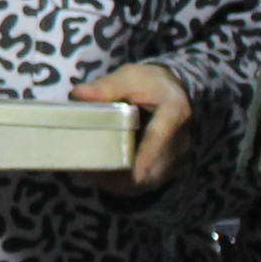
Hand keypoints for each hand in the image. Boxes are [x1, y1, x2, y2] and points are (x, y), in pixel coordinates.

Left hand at [73, 62, 192, 192]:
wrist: (174, 94)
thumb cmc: (149, 84)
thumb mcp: (130, 77)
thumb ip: (107, 87)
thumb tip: (78, 94)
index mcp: (175, 112)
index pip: (161, 135)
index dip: (149, 155)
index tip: (137, 176)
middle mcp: (182, 140)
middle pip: (153, 166)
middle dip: (121, 174)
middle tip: (86, 173)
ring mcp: (178, 158)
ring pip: (148, 180)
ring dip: (119, 182)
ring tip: (87, 175)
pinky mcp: (170, 170)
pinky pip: (145, 184)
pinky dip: (122, 184)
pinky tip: (98, 177)